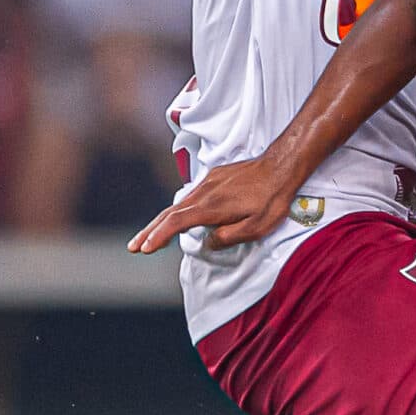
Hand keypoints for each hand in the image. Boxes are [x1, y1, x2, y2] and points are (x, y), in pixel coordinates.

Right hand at [129, 159, 299, 252]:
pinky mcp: (215, 177)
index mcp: (211, 207)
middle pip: (169, 214)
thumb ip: (228, 237)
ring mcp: (208, 183)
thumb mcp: (256, 227)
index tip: (145, 249)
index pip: (176, 223)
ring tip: (148, 237)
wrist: (282, 165)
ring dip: (160, 222)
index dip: (158, 237)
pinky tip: (175, 218)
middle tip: (133, 248)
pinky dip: (177, 210)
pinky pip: (190, 197)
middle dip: (149, 232)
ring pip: (178, 205)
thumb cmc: (272, 200)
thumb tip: (207, 242)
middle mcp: (204, 193)